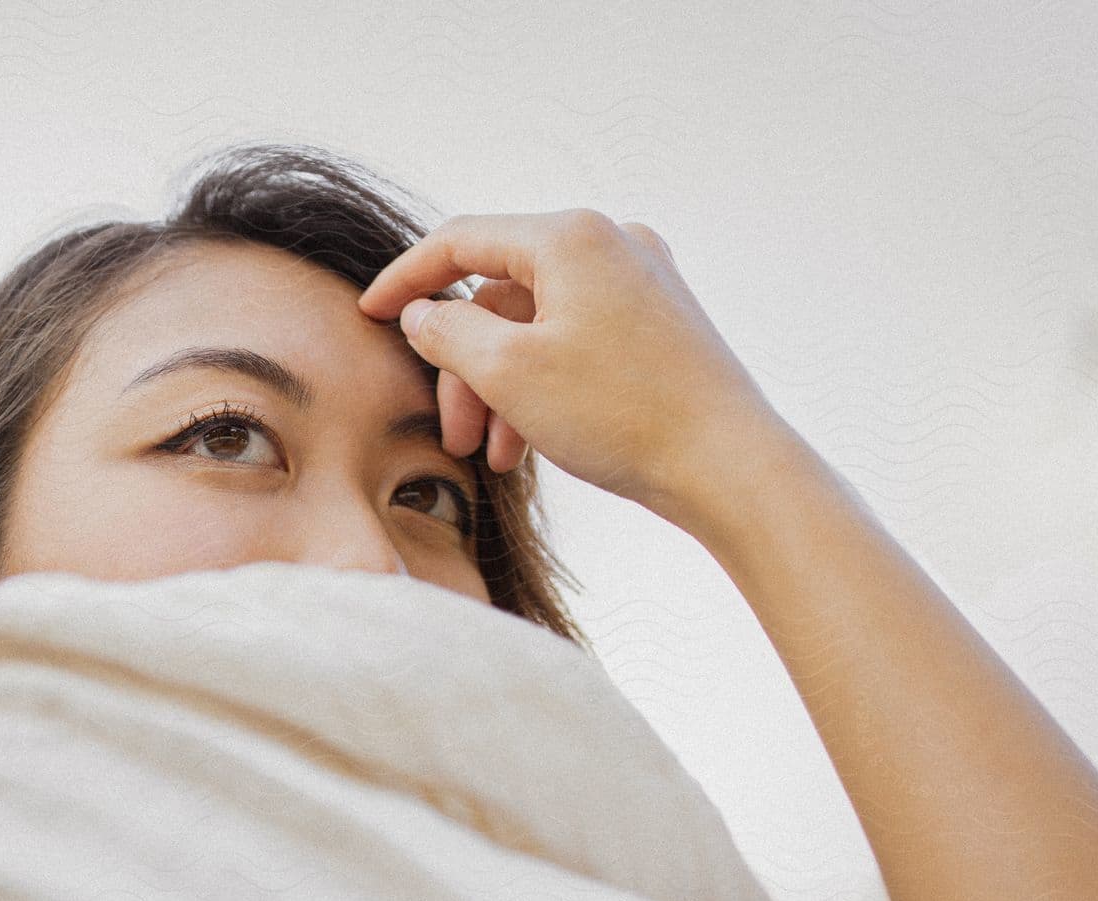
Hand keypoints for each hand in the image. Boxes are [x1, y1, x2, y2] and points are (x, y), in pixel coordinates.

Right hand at [358, 209, 791, 525]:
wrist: (729, 465)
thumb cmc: (621, 414)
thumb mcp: (508, 373)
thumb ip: (446, 333)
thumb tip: (422, 314)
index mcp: (571, 237)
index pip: (461, 241)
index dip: (406, 279)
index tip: (369, 315)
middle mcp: (611, 243)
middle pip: (499, 294)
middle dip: (465, 366)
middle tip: (452, 433)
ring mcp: (641, 282)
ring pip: (535, 326)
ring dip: (501, 387)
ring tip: (493, 454)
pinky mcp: (659, 323)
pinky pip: (575, 341)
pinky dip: (542, 385)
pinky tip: (530, 444)